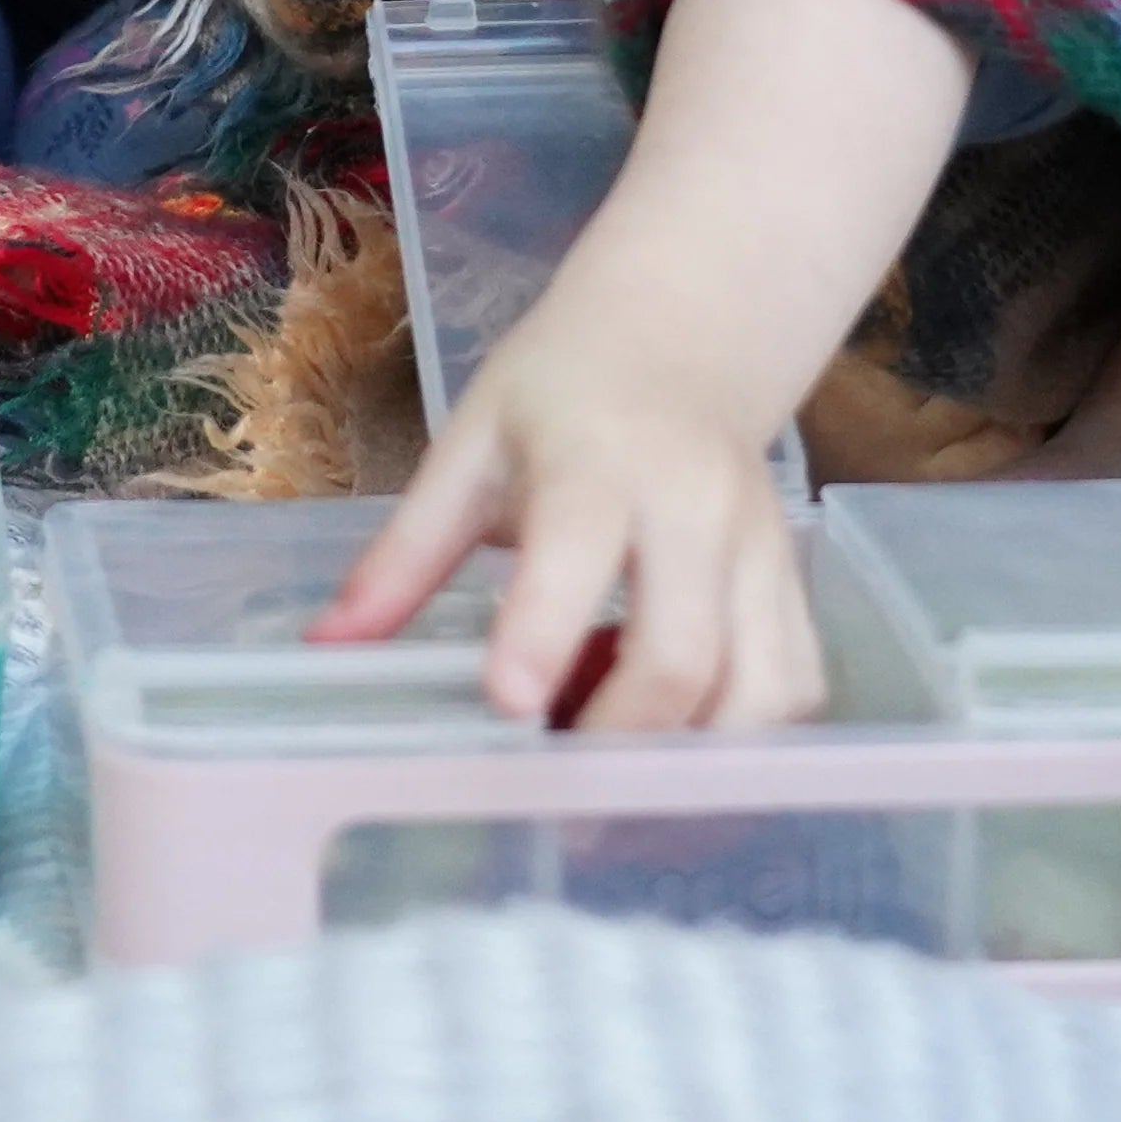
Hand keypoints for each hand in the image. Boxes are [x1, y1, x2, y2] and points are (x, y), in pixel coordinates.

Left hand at [304, 0, 976, 730]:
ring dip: (684, 758)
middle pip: (681, 653)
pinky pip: (791, 691)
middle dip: (614, 740)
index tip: (507, 705)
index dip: (544, 631)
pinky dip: (737, 744)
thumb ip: (404, 554)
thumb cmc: (561, 391)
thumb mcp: (469, 447)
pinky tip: (668, 744)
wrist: (684, 335)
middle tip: (545, 786)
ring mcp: (762, 552)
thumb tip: (326, 648)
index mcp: (601, 459)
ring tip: (604, 769)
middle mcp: (698, 508)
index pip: (578, 548)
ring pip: (759, 693)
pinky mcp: (794, 587)